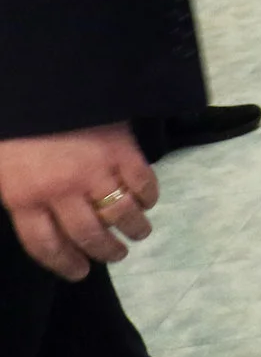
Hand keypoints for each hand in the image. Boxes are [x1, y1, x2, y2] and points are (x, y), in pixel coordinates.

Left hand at [0, 125, 158, 280]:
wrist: (42, 84)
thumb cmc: (16, 130)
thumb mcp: (4, 171)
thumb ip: (23, 200)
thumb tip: (48, 224)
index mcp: (24, 198)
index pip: (46, 246)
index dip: (65, 264)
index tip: (81, 272)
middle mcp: (60, 192)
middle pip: (88, 235)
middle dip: (106, 251)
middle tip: (117, 255)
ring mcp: (93, 171)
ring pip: (120, 214)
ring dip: (134, 228)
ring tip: (139, 232)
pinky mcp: (121, 150)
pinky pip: (142, 182)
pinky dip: (149, 196)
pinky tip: (148, 200)